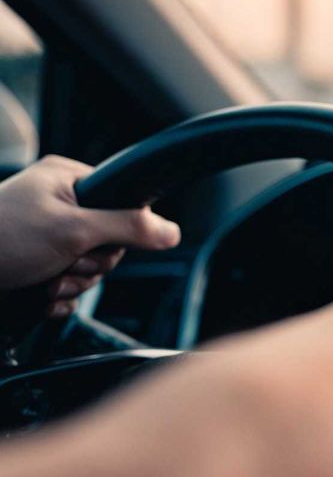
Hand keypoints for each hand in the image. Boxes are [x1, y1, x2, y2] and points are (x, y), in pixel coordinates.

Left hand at [0, 156, 180, 315]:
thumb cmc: (1, 239)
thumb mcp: (74, 230)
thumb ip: (128, 227)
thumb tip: (172, 231)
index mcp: (67, 179)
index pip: (123, 205)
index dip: (118, 233)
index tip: (97, 244)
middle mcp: (58, 202)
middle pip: (108, 242)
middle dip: (89, 265)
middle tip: (65, 266)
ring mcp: (45, 234)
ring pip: (88, 267)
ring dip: (73, 284)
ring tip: (46, 281)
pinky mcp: (34, 262)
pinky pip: (67, 283)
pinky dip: (58, 297)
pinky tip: (40, 294)